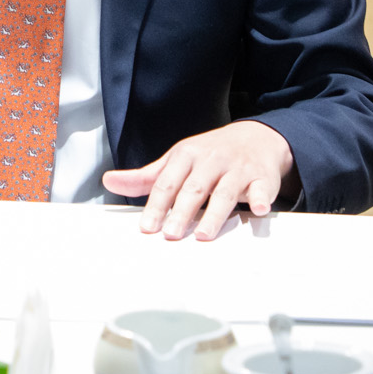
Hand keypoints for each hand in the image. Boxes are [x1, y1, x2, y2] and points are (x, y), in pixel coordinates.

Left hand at [101, 120, 293, 240]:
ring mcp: (238, 169)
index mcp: (186, 155)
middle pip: (194, 189)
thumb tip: (109, 181)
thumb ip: (145, 177)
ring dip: (214, 214)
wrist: (255, 138)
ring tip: (204, 235)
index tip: (147, 227)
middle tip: (172, 234)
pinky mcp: (262, 178)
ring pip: (225, 192)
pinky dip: (262, 198)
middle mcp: (211, 160)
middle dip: (181, 212)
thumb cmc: (209, 155)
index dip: (156, 205)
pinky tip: (259, 209)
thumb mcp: (176, 160)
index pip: (167, 182)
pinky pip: (263, 189)